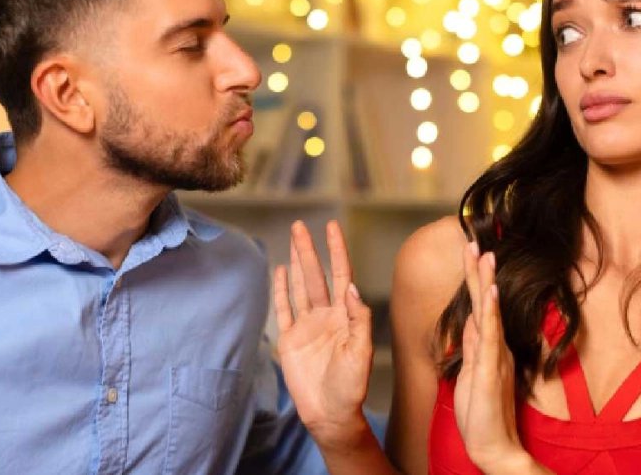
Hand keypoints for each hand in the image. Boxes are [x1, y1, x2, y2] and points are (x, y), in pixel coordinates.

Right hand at [273, 220, 372, 447]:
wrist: (330, 414)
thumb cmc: (352, 387)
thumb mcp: (361, 352)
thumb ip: (358, 318)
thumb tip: (350, 286)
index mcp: (345, 316)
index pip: (342, 275)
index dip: (337, 251)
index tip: (332, 227)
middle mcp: (326, 316)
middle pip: (316, 275)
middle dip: (309, 250)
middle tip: (300, 225)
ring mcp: (306, 326)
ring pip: (300, 286)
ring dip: (295, 263)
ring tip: (292, 240)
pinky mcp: (290, 340)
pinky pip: (284, 309)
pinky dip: (281, 289)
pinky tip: (279, 271)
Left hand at [454, 243, 533, 473]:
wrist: (494, 447)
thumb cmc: (481, 414)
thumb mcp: (471, 372)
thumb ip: (472, 346)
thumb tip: (468, 321)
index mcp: (487, 346)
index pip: (478, 304)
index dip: (474, 278)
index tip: (469, 250)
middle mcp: (494, 345)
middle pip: (484, 300)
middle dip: (477, 269)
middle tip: (472, 238)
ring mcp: (495, 355)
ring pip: (488, 310)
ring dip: (484, 280)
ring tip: (482, 253)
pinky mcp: (492, 369)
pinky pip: (490, 335)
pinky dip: (490, 311)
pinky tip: (488, 292)